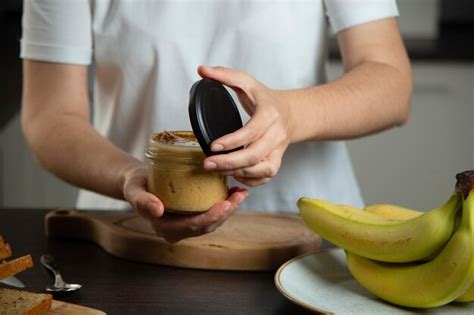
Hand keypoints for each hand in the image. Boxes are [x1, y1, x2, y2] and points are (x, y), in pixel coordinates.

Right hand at [122, 163, 248, 242]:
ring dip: (229, 208)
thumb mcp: (134, 191)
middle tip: (240, 196)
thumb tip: (157, 210)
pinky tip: (235, 192)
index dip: (211, 217)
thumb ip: (143, 201)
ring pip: (213, 221)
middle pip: (208, 225)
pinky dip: (224, 204)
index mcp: (166, 229)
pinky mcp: (193, 216)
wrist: (138, 182)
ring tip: (241, 193)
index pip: (193, 226)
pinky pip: (212, 213)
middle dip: (226, 212)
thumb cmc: (136, 186)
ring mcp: (187, 225)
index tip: (224, 205)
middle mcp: (178, 231)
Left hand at [197, 66, 294, 186]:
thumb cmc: (265, 99)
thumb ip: (224, 75)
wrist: (290, 114)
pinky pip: (265, 178)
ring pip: (262, 170)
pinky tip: (233, 175)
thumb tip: (202, 69)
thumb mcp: (247, 82)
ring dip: (238, 173)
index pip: (252, 131)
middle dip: (230, 162)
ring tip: (217, 169)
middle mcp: (277, 135)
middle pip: (255, 155)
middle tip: (207, 164)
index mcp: (269, 114)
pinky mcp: (276, 162)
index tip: (212, 146)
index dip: (232, 141)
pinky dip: (250, 181)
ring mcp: (278, 151)